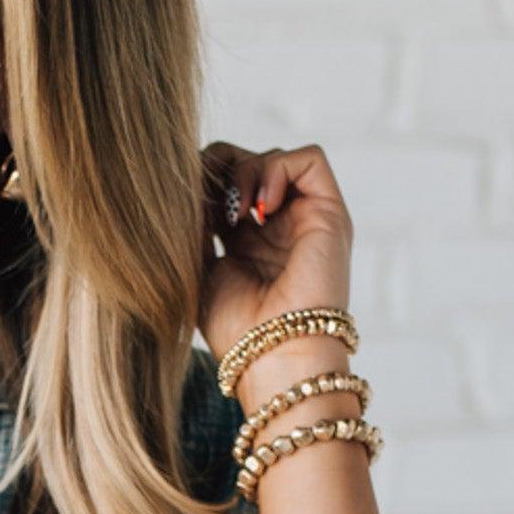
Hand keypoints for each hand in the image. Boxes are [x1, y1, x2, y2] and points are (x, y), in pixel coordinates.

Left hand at [197, 141, 353, 363]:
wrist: (273, 354)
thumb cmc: (235, 328)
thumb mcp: (197, 268)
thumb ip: (192, 226)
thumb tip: (184, 185)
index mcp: (244, 242)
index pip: (222, 186)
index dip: (201, 182)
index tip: (183, 205)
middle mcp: (276, 227)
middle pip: (246, 163)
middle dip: (219, 169)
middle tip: (204, 197)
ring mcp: (304, 219)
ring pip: (273, 159)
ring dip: (244, 172)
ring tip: (234, 213)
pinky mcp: (329, 214)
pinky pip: (309, 160)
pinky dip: (278, 170)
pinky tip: (259, 208)